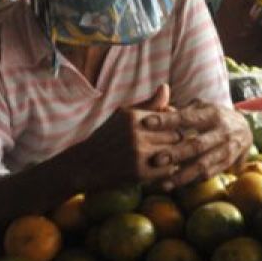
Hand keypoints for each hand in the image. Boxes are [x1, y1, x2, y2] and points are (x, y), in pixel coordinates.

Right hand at [66, 84, 183, 190]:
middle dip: (176, 141)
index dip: (175, 124)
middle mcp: (137, 133)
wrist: (84, 165)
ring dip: (175, 156)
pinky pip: (168, 170)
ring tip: (169, 156)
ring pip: (174, 153)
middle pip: (176, 135)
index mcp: (133, 116)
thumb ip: (148, 104)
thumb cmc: (107, 137)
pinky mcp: (140, 173)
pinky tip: (160, 167)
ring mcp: (139, 154)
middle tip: (172, 145)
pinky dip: (168, 170)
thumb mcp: (123, 115)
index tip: (172, 130)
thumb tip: (166, 87)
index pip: (172, 117)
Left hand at [142, 100, 251, 190]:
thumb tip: (159, 108)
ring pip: (203, 165)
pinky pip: (208, 175)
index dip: (167, 120)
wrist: (245, 130)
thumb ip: (182, 110)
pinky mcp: (227, 164)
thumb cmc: (214, 116)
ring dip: (182, 175)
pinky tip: (175, 186)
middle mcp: (222, 132)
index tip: (146, 122)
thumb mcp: (202, 107)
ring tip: (163, 183)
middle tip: (155, 160)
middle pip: (197, 145)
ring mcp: (226, 150)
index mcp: (213, 114)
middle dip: (176, 154)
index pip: (187, 117)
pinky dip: (191, 181)